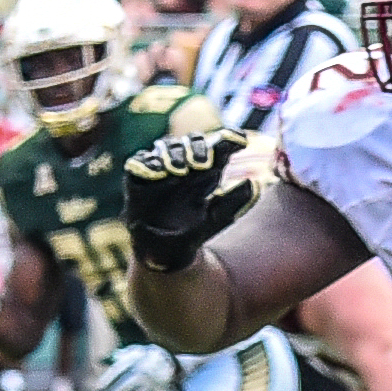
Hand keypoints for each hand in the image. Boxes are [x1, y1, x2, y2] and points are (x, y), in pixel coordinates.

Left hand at [89, 342, 180, 390]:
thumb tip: (101, 368)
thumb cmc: (146, 357)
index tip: (97, 390)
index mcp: (137, 357)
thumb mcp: (135, 352)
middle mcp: (144, 369)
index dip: (106, 381)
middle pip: (125, 386)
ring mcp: (152, 381)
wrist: (172, 363)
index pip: (117, 370)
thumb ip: (120, 357)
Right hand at [121, 124, 254, 273]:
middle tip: (204, 163)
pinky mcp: (137, 177)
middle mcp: (184, 163)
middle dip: (197, 148)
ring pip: (166, 147)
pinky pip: (139, 162)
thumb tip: (254, 185)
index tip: (241, 140)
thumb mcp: (217, 217)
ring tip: (180, 170)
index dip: (229, 139)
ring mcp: (160, 168)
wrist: (165, 252)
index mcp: (206, 170)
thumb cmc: (193, 231)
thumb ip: (234, 201)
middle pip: (191, 141)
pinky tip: (157, 171)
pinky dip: (147, 163)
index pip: (218, 146)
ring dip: (174, 154)